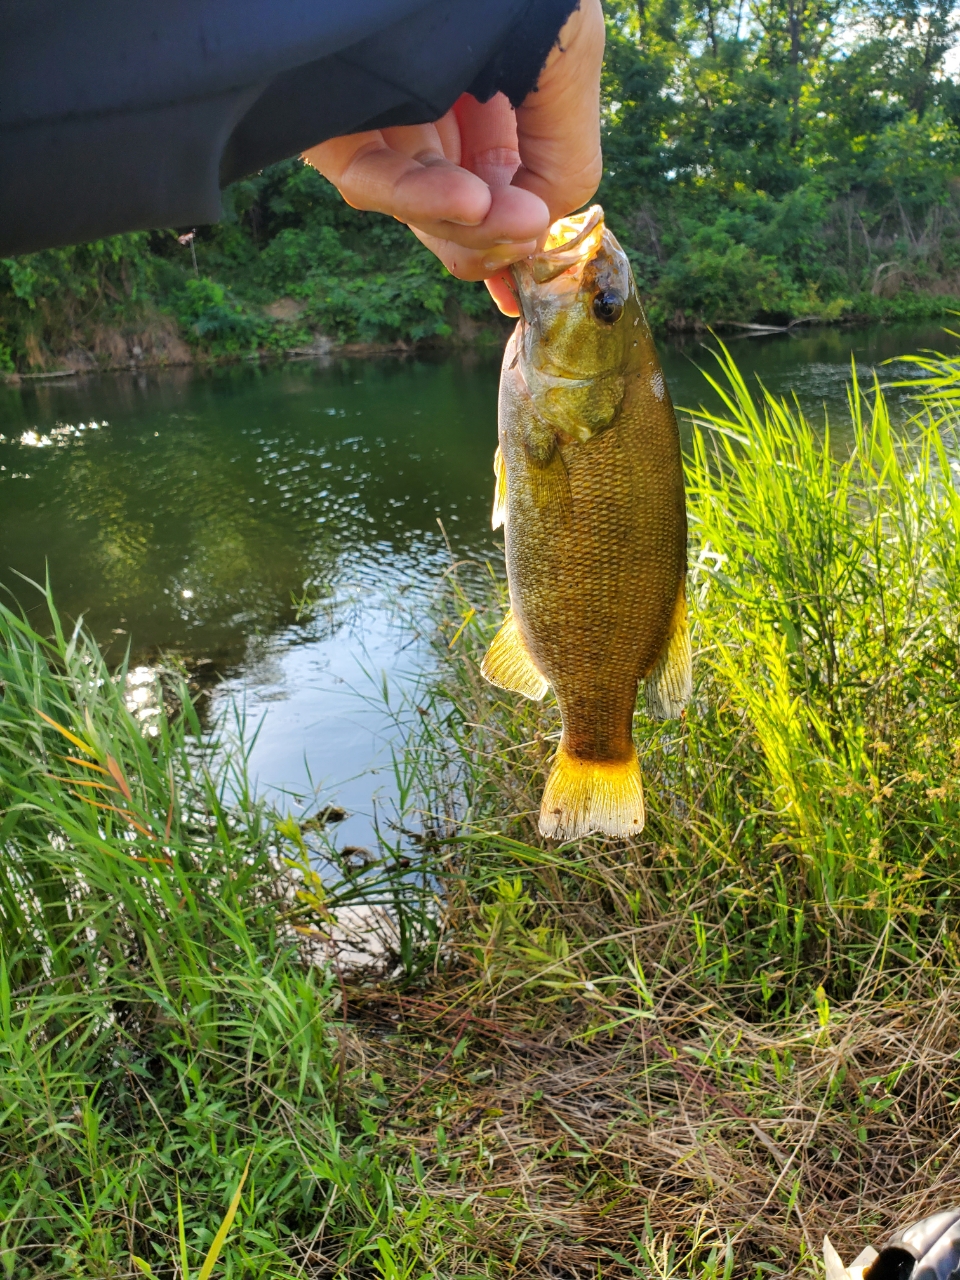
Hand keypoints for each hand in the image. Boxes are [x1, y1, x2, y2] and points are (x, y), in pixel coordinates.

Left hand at [302, 0, 603, 314]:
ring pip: (418, 206)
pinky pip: (372, 175)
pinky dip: (422, 196)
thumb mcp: (569, 59)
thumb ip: (568, 156)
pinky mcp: (329, 120)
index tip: (541, 249)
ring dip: (468, 223)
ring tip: (512, 223)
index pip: (500, 187)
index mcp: (485, 91)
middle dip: (494, 233)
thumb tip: (544, 230)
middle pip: (457, 210)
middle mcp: (431, 107)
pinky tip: (470, 202)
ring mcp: (379, 117)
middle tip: (525, 237)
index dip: (520, 228)